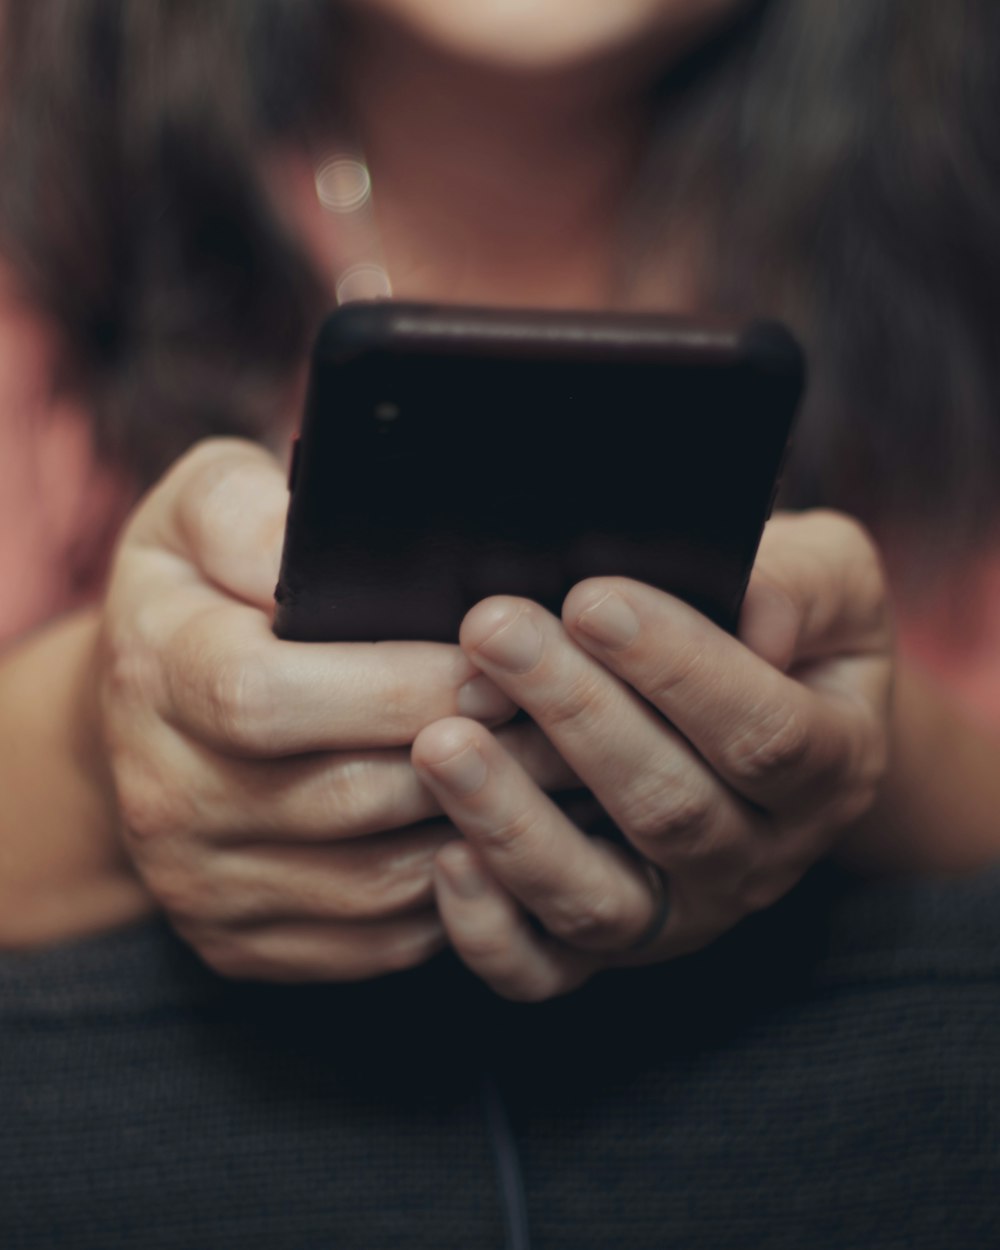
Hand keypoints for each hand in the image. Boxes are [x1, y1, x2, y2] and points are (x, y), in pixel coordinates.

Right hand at [98, 439, 572, 980]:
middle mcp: (165, 794)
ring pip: (375, 882)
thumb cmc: (197, 591)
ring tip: (565, 784)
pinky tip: (512, 843)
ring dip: (483, 835)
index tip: (495, 668)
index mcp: (154, 673)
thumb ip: (251, 510)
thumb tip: (321, 544)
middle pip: (345, 796)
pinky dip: (456, 897)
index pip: (268, 696)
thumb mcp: (202, 511)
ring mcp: (200, 883)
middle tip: (572, 726)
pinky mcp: (241, 941)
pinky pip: (374, 939)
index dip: (395, 685)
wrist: (139, 710)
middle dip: (476, 758)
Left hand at [412, 511, 892, 1000]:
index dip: (679, 668)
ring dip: (514, 823)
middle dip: (574, 715)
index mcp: (833, 766)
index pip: (764, 731)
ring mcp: (681, 914)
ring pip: (600, 900)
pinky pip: (546, 970)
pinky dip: (491, 929)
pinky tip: (447, 857)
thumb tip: (755, 612)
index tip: (592, 601)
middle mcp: (761, 858)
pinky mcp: (609, 946)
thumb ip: (806, 585)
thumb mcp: (834, 580)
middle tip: (494, 632)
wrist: (769, 722)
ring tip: (442, 743)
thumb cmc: (790, 632)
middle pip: (670, 808)